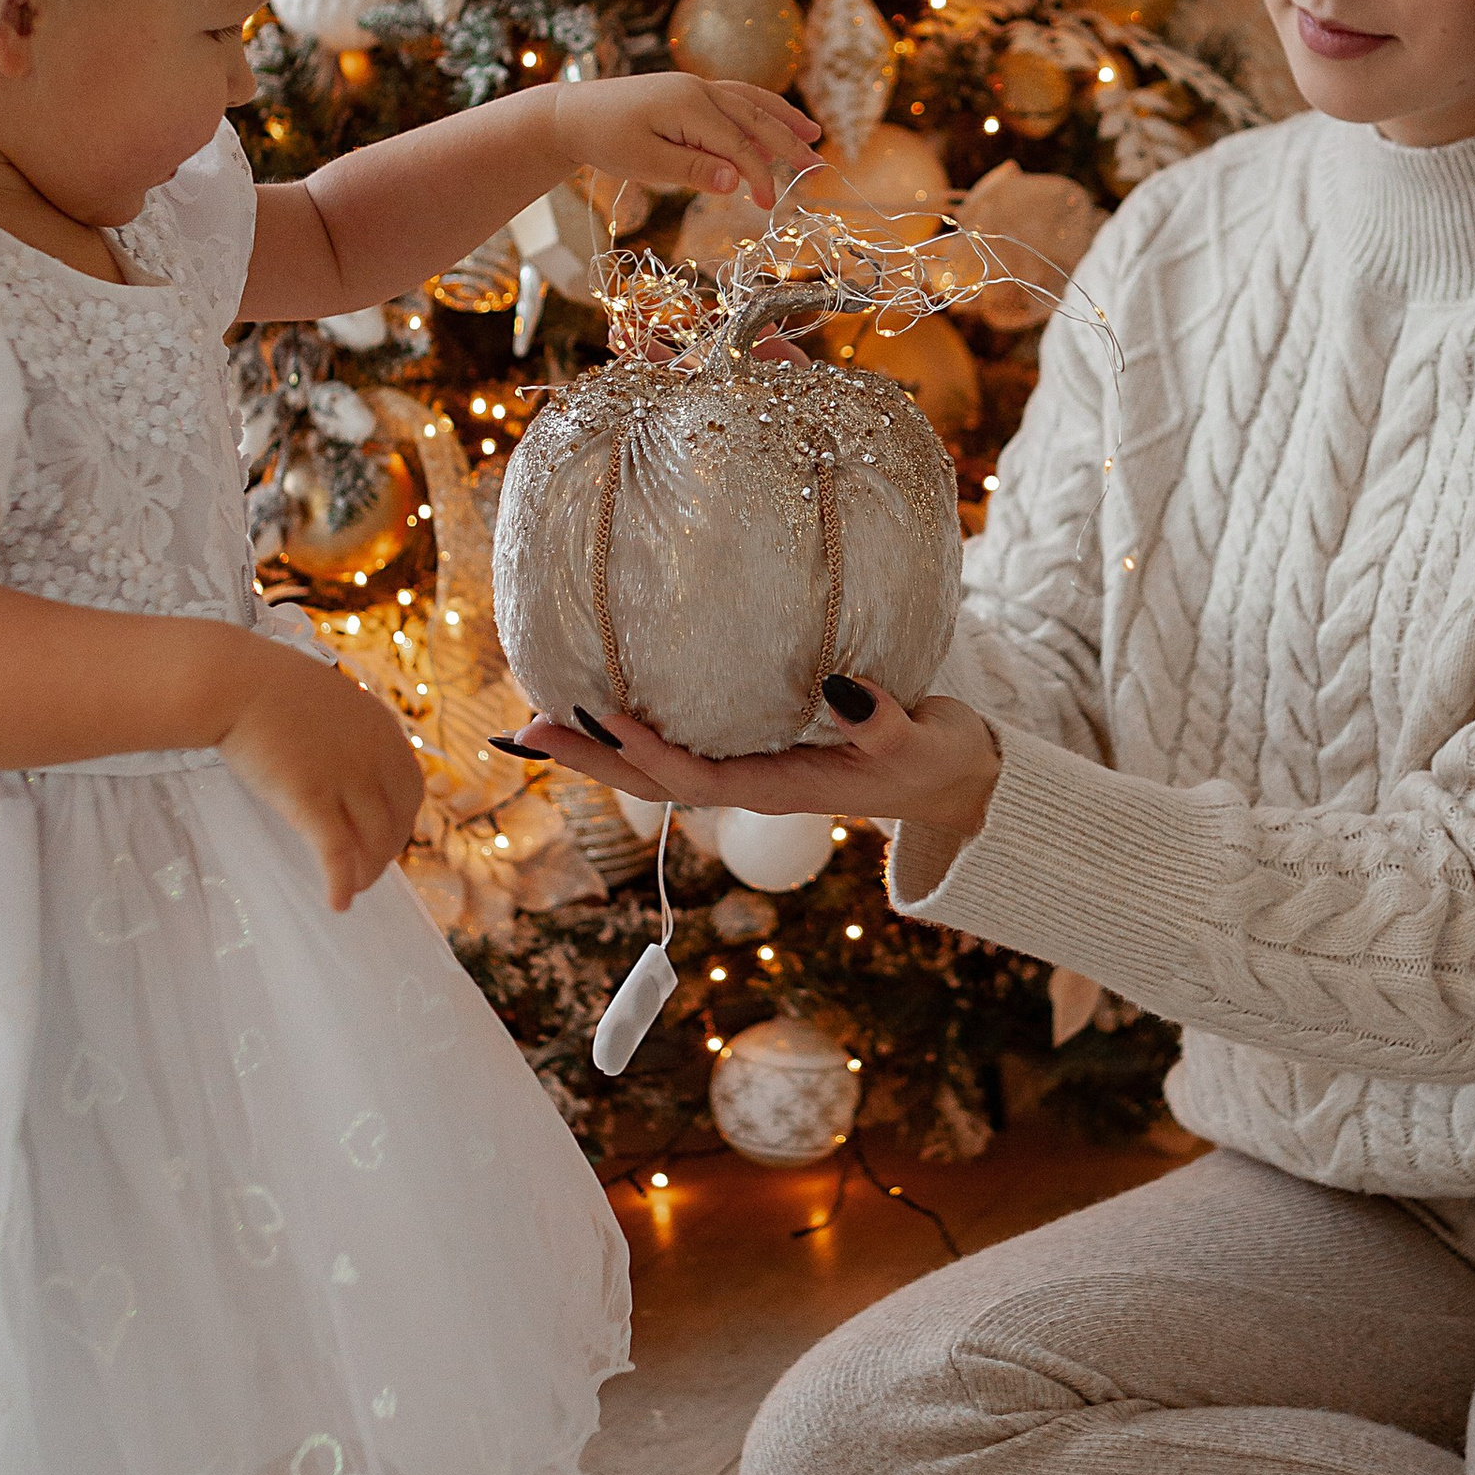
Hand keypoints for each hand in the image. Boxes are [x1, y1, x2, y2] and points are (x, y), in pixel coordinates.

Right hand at [213, 639, 424, 910]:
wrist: (230, 679)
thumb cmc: (262, 684)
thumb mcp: (324, 699)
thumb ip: (343, 730)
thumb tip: (338, 756)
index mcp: (381, 727)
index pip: (410, 788)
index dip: (400, 819)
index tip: (385, 837)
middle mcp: (373, 754)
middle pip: (397, 819)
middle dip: (386, 851)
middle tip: (367, 870)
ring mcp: (345, 776)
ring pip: (372, 842)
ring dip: (366, 873)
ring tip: (352, 889)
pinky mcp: (311, 797)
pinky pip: (336, 853)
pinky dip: (340, 882)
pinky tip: (336, 903)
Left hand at [504, 676, 1002, 843]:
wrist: (951, 781)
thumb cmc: (936, 759)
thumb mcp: (922, 741)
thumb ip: (885, 722)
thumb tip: (842, 686)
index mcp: (780, 788)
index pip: (695, 777)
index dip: (645, 749)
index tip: (598, 712)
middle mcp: (752, 782)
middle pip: (653, 778)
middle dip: (590, 756)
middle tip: (523, 730)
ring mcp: (750, 769)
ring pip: (657, 765)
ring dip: (598, 746)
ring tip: (538, 720)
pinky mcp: (755, 749)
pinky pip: (679, 744)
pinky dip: (634, 729)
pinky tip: (604, 703)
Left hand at [550, 73, 818, 214]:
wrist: (573, 114)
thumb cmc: (605, 140)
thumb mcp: (645, 162)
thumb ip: (692, 170)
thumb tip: (737, 181)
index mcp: (689, 106)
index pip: (738, 144)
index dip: (760, 175)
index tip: (770, 204)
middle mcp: (698, 89)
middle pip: (755, 117)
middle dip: (789, 142)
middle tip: (818, 165)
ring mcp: (695, 86)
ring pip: (750, 101)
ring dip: (782, 117)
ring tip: (811, 132)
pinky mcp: (688, 92)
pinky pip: (734, 98)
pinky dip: (759, 111)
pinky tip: (772, 122)